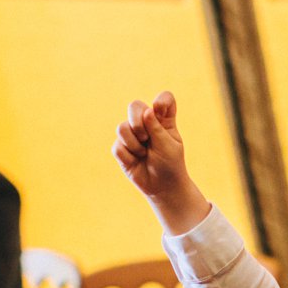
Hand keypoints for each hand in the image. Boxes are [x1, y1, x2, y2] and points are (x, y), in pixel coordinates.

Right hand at [114, 91, 209, 233]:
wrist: (162, 187)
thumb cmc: (170, 165)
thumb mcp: (168, 146)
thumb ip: (157, 128)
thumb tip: (147, 111)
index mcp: (163, 120)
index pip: (164, 99)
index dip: (161, 100)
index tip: (160, 109)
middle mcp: (147, 123)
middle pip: (135, 106)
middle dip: (137, 121)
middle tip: (145, 137)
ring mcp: (133, 135)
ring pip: (122, 127)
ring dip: (133, 143)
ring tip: (143, 153)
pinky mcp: (122, 148)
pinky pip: (118, 146)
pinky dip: (128, 156)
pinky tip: (136, 161)